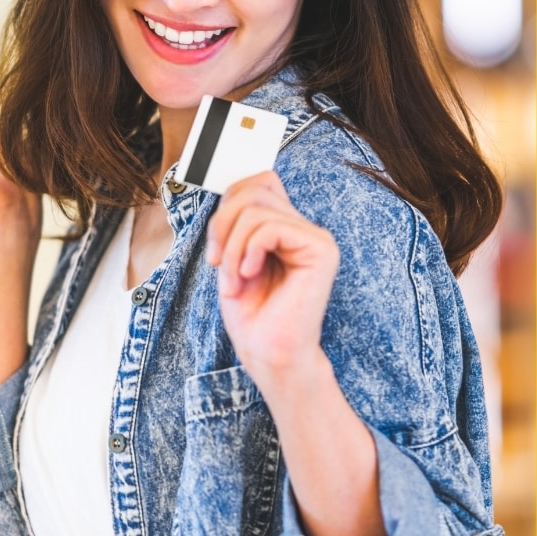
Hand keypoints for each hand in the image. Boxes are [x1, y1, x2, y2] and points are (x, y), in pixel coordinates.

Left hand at [206, 171, 338, 385]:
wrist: (268, 353)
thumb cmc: (251, 314)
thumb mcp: (232, 256)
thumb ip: (236, 221)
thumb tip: (230, 189)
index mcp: (286, 228)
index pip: (258, 182)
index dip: (228, 202)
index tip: (216, 247)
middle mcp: (304, 228)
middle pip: (255, 188)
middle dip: (222, 225)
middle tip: (217, 262)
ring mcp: (316, 237)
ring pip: (256, 209)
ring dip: (231, 248)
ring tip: (233, 280)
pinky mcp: (321, 250)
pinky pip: (270, 227)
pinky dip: (247, 251)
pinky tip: (250, 275)